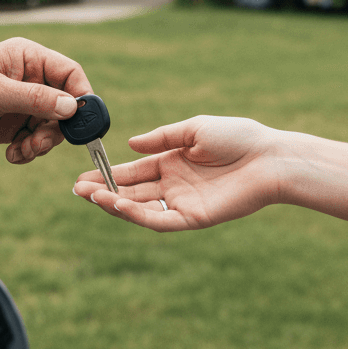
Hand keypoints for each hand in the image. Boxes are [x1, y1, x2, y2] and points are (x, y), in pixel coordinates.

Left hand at [0, 37, 91, 163]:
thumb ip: (34, 99)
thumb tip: (72, 107)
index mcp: (26, 58)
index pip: (69, 73)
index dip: (82, 95)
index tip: (83, 121)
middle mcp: (27, 80)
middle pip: (64, 106)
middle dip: (58, 128)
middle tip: (42, 143)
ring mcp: (19, 104)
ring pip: (50, 128)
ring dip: (41, 144)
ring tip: (22, 151)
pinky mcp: (9, 126)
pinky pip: (33, 141)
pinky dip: (28, 151)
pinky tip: (12, 154)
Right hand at [73, 116, 281, 229]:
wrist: (271, 157)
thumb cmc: (239, 137)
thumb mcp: (194, 129)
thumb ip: (162, 138)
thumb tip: (130, 146)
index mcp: (173, 163)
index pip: (134, 171)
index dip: (108, 174)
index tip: (83, 175)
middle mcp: (175, 185)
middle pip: (132, 191)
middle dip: (103, 191)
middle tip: (76, 190)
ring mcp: (183, 202)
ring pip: (141, 208)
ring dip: (114, 203)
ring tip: (90, 196)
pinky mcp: (195, 218)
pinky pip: (160, 219)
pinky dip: (138, 214)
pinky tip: (119, 204)